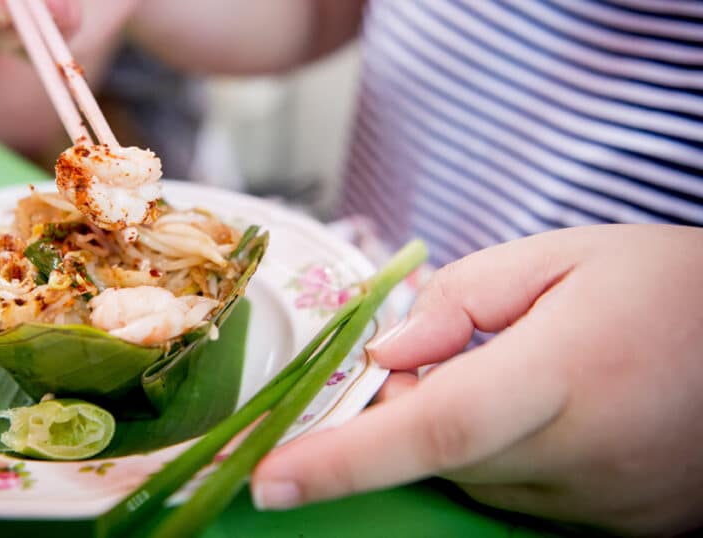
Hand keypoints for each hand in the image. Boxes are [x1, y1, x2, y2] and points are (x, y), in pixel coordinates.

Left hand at [251, 224, 702, 534]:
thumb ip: (465, 296)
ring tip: (518, 372)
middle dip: (406, 417)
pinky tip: (554, 409)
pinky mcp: (621, 525)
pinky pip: (525, 497)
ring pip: (480, 480)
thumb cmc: (671, 286)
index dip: (342, 460)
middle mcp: (580, 457)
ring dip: (464, 434)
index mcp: (563, 377)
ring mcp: (605, 504)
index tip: (267, 480)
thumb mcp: (566, 256)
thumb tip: (390, 352)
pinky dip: (509, 458)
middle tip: (432, 357)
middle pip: (443, 457)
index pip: (431, 430)